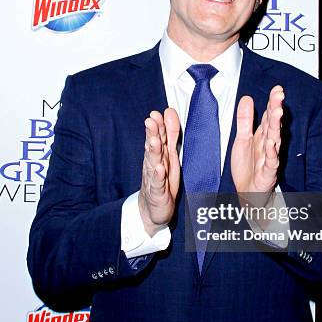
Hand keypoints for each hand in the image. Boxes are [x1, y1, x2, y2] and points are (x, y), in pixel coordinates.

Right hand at [139, 108, 180, 235]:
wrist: (151, 209)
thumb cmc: (161, 179)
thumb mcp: (169, 155)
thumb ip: (170, 134)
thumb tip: (169, 111)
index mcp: (158, 154)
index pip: (157, 136)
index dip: (157, 125)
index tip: (156, 113)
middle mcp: (153, 164)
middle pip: (153, 147)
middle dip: (152, 134)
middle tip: (151, 121)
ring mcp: (154, 178)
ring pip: (153, 163)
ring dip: (153, 151)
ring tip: (155, 141)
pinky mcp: (157, 193)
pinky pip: (157, 183)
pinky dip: (158, 176)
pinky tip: (159, 168)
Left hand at [231, 85, 283, 206]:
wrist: (248, 193)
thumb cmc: (248, 167)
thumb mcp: (242, 139)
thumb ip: (245, 120)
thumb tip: (247, 98)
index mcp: (263, 136)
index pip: (269, 116)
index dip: (272, 102)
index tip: (277, 89)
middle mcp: (268, 145)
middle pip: (273, 124)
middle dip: (276, 109)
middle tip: (279, 95)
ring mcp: (270, 158)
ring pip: (274, 140)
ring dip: (276, 126)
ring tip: (277, 112)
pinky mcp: (268, 173)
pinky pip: (271, 162)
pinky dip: (272, 153)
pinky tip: (271, 143)